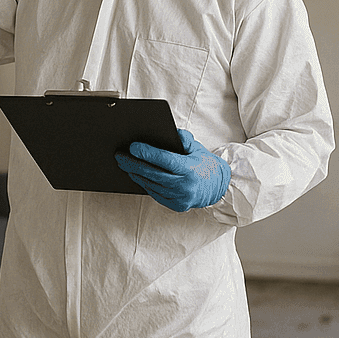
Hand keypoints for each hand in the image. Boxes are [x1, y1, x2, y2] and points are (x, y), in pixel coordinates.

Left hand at [115, 129, 230, 211]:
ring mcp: (180, 198)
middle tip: (120, 156)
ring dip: (136, 175)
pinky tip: (136, 176)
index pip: (165, 160)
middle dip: (134, 164)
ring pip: (151, 185)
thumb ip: (184, 139)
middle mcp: (185, 186)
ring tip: (125, 165)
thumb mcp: (198, 148)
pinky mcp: (177, 206)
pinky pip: (155, 194)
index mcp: (190, 170)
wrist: (218, 188)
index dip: (147, 153)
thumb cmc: (205, 165)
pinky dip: (144, 184)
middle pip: (153, 174)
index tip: (133, 147)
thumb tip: (171, 132)